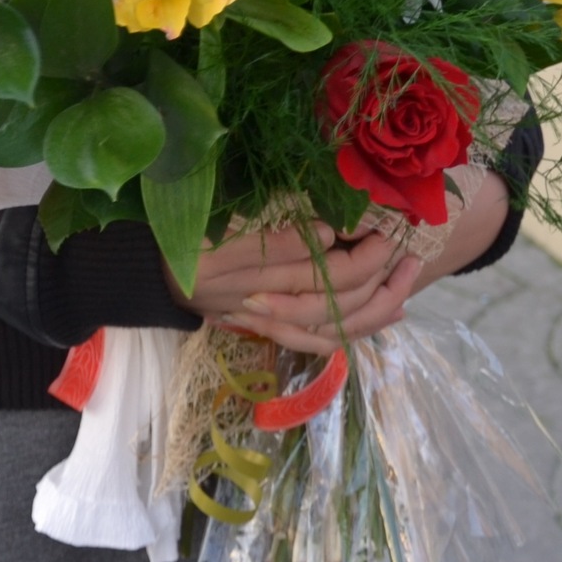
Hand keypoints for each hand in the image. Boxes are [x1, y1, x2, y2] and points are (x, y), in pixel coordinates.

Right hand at [171, 220, 421, 356]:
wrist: (153, 273)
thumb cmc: (185, 238)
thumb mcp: (221, 226)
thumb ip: (273, 234)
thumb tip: (328, 235)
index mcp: (256, 273)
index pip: (324, 269)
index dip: (360, 249)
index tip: (381, 221)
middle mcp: (267, 304)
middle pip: (336, 298)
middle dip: (377, 272)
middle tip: (403, 243)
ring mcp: (270, 321)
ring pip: (335, 323)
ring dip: (377, 303)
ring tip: (408, 279)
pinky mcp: (271, 328)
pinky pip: (319, 339)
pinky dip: (355, 330)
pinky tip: (385, 315)